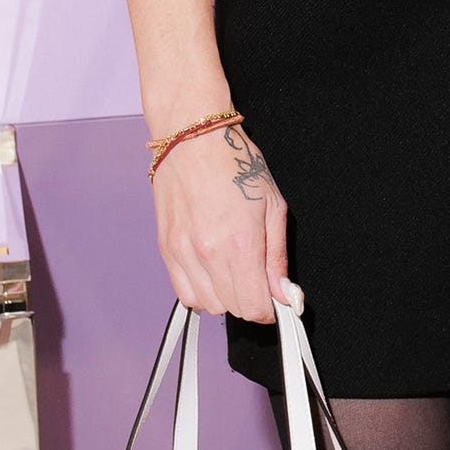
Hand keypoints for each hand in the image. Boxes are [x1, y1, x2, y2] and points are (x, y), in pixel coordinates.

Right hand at [152, 121, 297, 322]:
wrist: (193, 139)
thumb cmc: (236, 165)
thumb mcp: (273, 207)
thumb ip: (277, 257)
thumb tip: (283, 294)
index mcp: (240, 245)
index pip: (253, 307)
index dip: (269, 310)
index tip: (275, 300)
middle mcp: (207, 254)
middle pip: (231, 309)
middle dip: (249, 301)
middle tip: (257, 280)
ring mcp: (182, 253)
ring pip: (207, 305)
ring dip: (225, 297)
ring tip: (234, 272)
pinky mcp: (166, 249)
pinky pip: (184, 292)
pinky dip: (201, 292)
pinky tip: (212, 272)